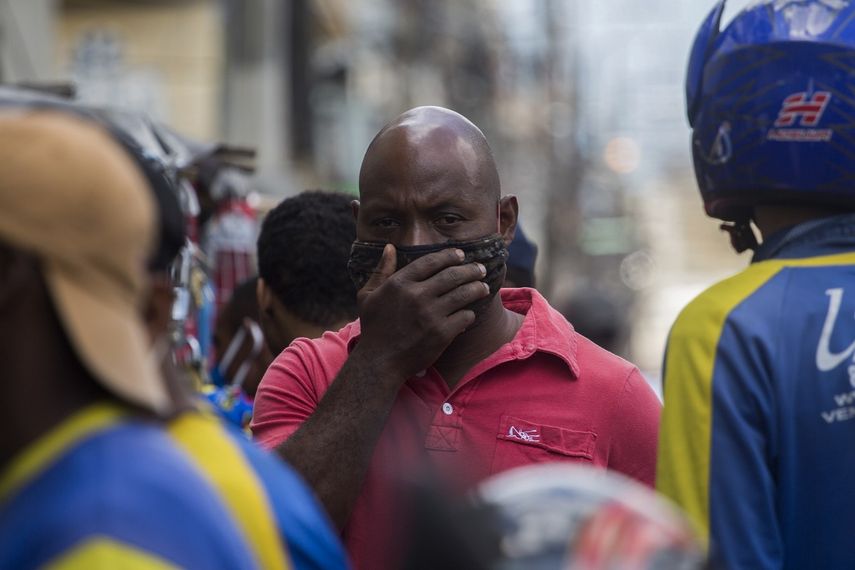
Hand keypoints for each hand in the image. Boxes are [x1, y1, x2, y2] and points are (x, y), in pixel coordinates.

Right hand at [353, 244, 488, 382]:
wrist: (379, 362)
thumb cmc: (373, 327)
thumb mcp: (368, 295)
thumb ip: (381, 270)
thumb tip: (389, 247)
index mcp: (399, 283)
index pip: (431, 261)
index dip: (449, 255)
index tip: (460, 254)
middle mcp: (417, 295)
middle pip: (452, 275)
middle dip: (470, 270)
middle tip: (480, 269)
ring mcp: (430, 315)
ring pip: (463, 294)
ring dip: (477, 288)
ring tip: (483, 287)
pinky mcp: (441, 333)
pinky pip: (465, 317)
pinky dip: (470, 313)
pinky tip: (470, 312)